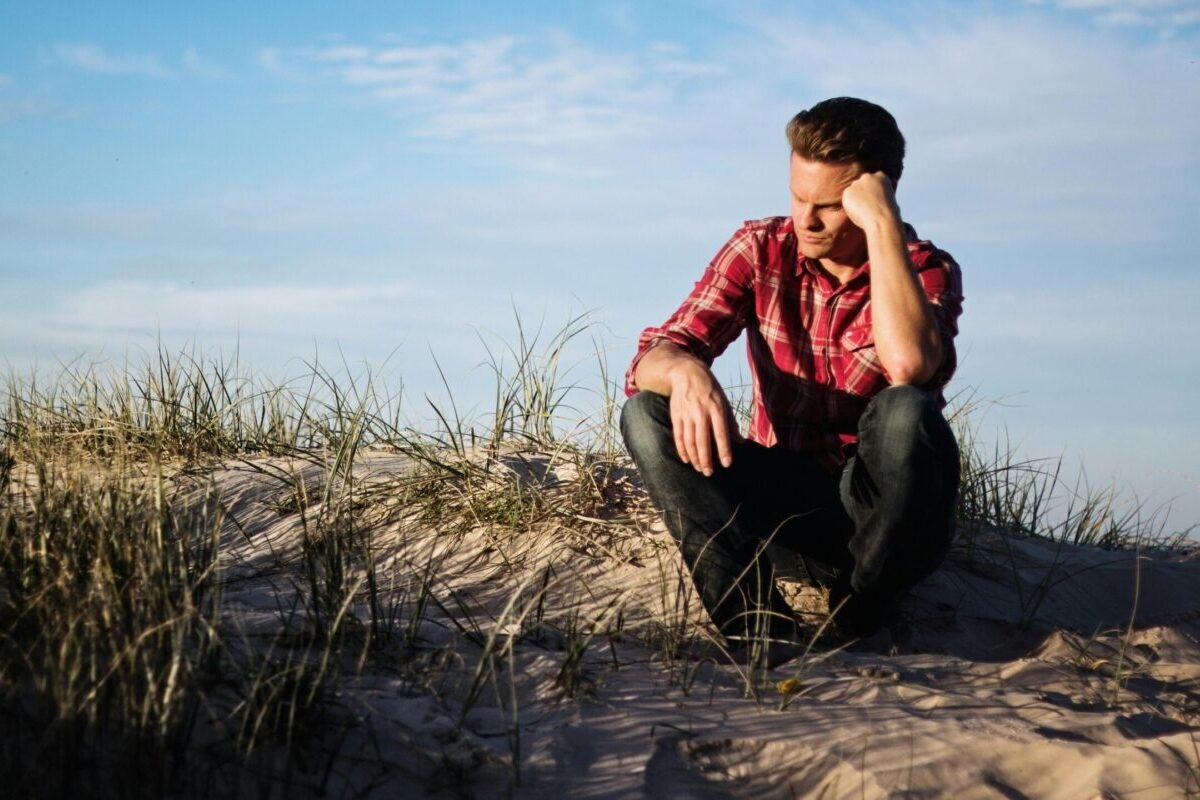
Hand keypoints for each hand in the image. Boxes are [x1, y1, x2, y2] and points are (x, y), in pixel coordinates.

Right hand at [666, 360, 740, 475]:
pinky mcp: (676, 416)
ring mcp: (687, 414)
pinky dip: (682, 449)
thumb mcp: (724, 401)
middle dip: (706, 459)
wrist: (686, 373)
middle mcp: (701, 412)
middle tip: (709, 473)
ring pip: (689, 441)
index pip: (721, 433)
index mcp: (716, 408)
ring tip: (699, 469)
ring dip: (694, 457)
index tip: (726, 464)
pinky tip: (686, 459)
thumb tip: (740, 441)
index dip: (724, 449)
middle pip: (703, 440)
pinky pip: (678, 436)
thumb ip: (731, 422)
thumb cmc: (709, 389)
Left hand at [840, 171, 900, 231]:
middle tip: (866, 206)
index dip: (872, 191)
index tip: (874, 200)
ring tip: (863, 211)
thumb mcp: (892, 198)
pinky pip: (846, 199)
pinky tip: (857, 212)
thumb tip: (887, 188)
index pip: (872, 181)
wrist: (881, 218)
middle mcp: (868, 177)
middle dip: (862, 193)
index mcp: (881, 176)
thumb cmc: (890, 213)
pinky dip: (850, 206)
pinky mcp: (848, 192)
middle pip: (861, 184)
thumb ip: (886, 191)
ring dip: (855, 199)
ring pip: (853, 191)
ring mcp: (857, 183)